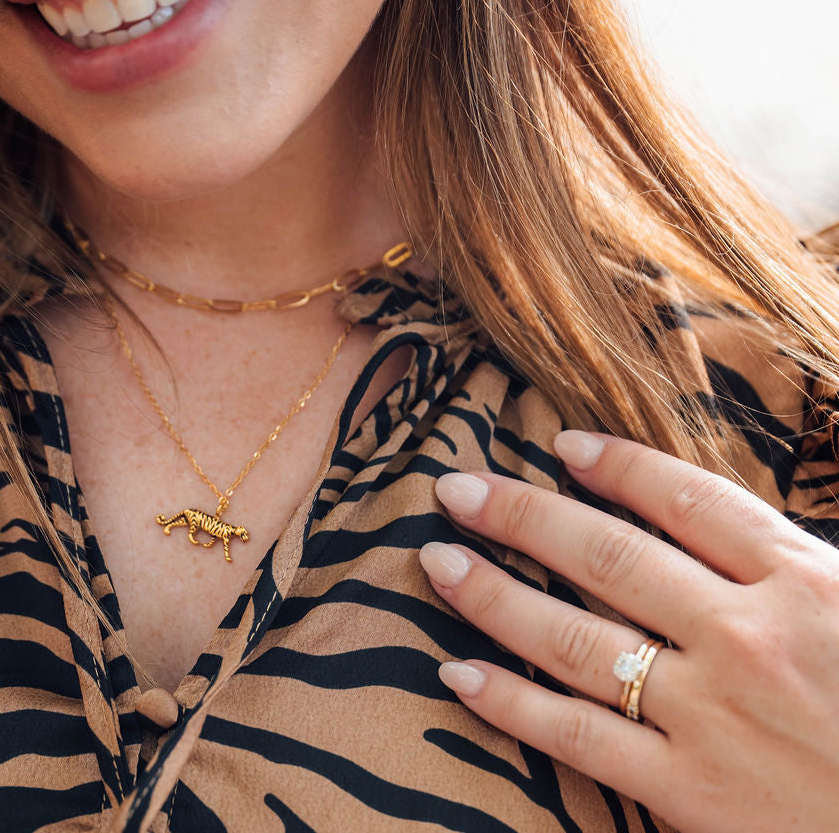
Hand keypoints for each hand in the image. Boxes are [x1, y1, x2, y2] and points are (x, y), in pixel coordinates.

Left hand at [418, 432, 838, 832]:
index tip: (561, 445)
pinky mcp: (691, 795)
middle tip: (456, 490)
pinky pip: (578, 739)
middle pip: (609, 555)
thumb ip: (793, 557)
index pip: (689, 501)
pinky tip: (458, 671)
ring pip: (573, 637)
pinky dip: (509, 704)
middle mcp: (748, 638)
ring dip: (493, 595)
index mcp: (806, 583)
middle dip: (521, 515)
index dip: (618, 466)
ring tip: (437, 560)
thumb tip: (715, 516)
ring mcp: (713, 717)